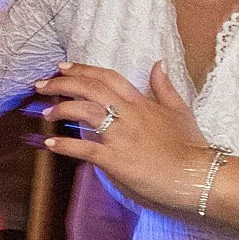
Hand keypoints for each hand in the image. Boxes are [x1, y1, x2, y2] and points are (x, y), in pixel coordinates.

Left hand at [34, 61, 211, 212]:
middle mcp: (129, 114)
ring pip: (86, 112)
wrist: (198, 175)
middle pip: (91, 89)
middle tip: (41, 84)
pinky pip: (85, 149)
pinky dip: (65, 145)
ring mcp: (121, 136)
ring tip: (45, 113)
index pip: (107, 78)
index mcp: (141, 102)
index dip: (83, 70)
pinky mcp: (116, 159)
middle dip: (63, 83)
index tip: (62, 66)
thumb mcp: (180, 111)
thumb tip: (158, 64)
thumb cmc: (191, 146)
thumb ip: (164, 88)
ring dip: (61, 109)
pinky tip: (49, 143)